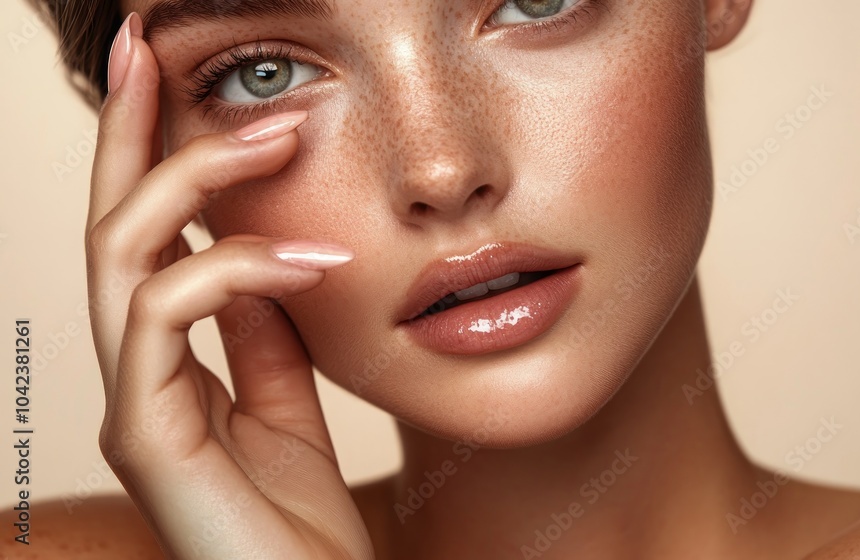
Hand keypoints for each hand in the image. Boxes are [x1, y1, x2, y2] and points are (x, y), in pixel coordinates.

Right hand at [85, 14, 374, 559]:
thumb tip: (269, 256)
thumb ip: (266, 333)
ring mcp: (133, 402)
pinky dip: (234, 268)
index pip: (149, 237)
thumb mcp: (291, 402)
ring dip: (198, 181)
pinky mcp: (146, 434)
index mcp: (171, 361)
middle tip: (158, 48)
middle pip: (113, 225)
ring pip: (122, 253)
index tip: (164, 68)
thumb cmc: (299, 521)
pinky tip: (311, 258)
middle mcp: (137, 372)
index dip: (149, 151)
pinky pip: (164, 314)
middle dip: (133, 130)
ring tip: (281, 135)